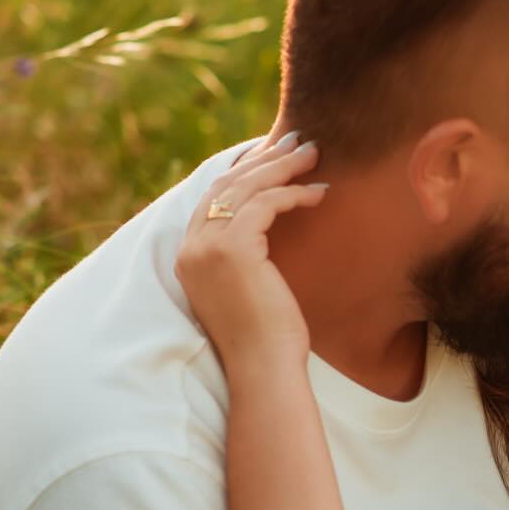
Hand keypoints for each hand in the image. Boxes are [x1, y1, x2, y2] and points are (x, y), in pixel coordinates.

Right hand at [176, 132, 326, 371]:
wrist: (264, 370)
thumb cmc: (267, 340)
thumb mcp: (250, 290)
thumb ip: (247, 258)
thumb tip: (269, 232)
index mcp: (189, 257)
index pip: (213, 197)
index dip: (244, 170)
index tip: (272, 154)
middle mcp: (191, 248)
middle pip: (227, 184)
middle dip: (263, 158)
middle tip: (296, 139)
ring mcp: (207, 248)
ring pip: (245, 187)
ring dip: (282, 166)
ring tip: (313, 154)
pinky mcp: (233, 250)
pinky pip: (266, 205)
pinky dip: (293, 193)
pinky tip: (319, 192)